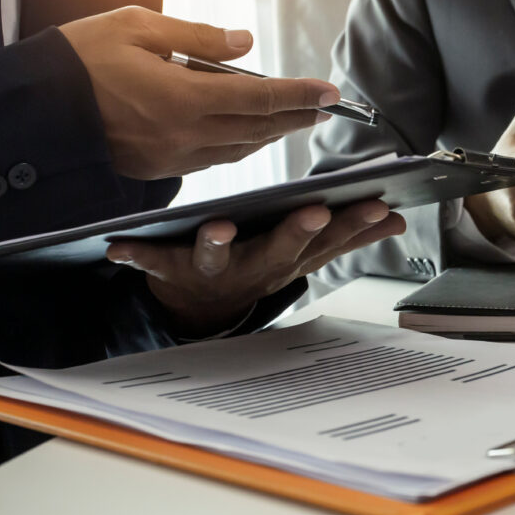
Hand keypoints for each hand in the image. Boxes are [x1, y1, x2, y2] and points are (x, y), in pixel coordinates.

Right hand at [60, 6, 341, 180]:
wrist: (35, 110)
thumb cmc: (81, 59)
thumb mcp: (138, 27)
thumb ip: (197, 38)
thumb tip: (244, 43)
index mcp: (185, 99)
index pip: (259, 97)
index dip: (299, 96)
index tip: (330, 93)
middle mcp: (186, 135)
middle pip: (258, 128)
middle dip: (296, 117)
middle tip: (325, 108)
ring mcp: (174, 157)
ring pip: (239, 148)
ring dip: (272, 134)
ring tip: (296, 119)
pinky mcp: (160, 168)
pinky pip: (215, 158)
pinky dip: (241, 145)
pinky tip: (251, 134)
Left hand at [105, 201, 405, 337]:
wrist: (207, 310)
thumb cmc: (261, 265)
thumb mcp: (309, 255)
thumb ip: (352, 236)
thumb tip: (397, 218)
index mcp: (292, 259)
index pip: (331, 240)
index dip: (356, 225)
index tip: (379, 205)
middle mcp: (257, 268)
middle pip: (281, 251)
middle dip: (300, 231)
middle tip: (317, 211)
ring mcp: (217, 272)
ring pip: (220, 259)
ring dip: (218, 245)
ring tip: (218, 227)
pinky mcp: (175, 272)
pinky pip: (155, 263)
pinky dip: (137, 256)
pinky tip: (118, 246)